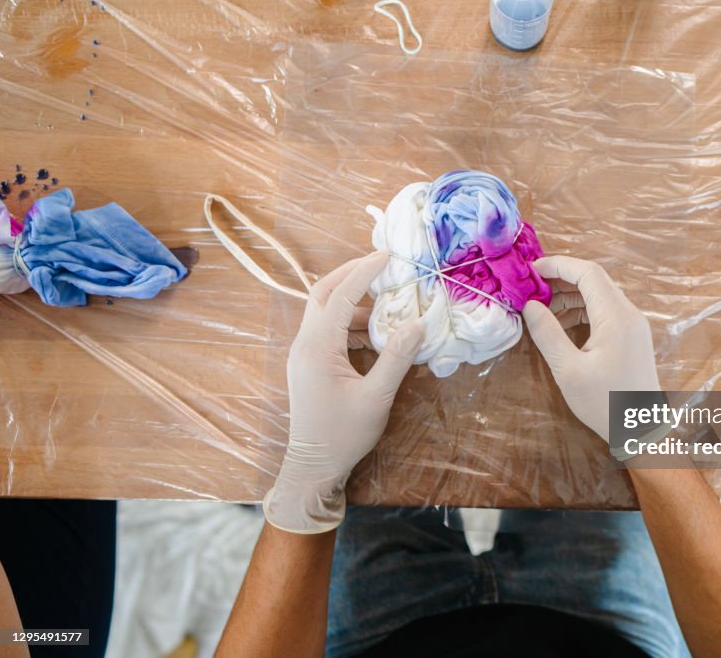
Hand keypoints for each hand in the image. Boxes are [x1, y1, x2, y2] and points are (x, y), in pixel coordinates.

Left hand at [263, 251, 424, 533]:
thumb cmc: (344, 435)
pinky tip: (373, 332)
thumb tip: (418, 323)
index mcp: (317, 347)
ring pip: (323, 310)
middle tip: (381, 264)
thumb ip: (396, 358)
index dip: (365, 271)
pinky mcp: (307, 364)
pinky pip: (325, 329)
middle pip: (322, 293)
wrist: (312, 466)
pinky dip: (348, 321)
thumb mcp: (377, 397)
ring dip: (352, 299)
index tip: (388, 254)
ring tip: (386, 300)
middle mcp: (304, 344)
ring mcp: (302, 354)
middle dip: (352, 274)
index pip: (341, 295)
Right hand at [522, 256, 659, 442]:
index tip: (530, 271)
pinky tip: (562, 324)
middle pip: (594, 280)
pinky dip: (582, 310)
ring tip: (542, 310)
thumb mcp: (568, 370)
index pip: (588, 272)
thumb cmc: (605, 403)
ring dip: (570, 296)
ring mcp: (633, 324)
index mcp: (615, 317)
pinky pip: (605, 310)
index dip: (558, 265)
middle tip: (531, 290)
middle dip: (561, 279)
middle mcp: (629, 314)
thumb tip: (530, 305)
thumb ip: (548, 333)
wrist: (642, 430)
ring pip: (599, 294)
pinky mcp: (632, 336)